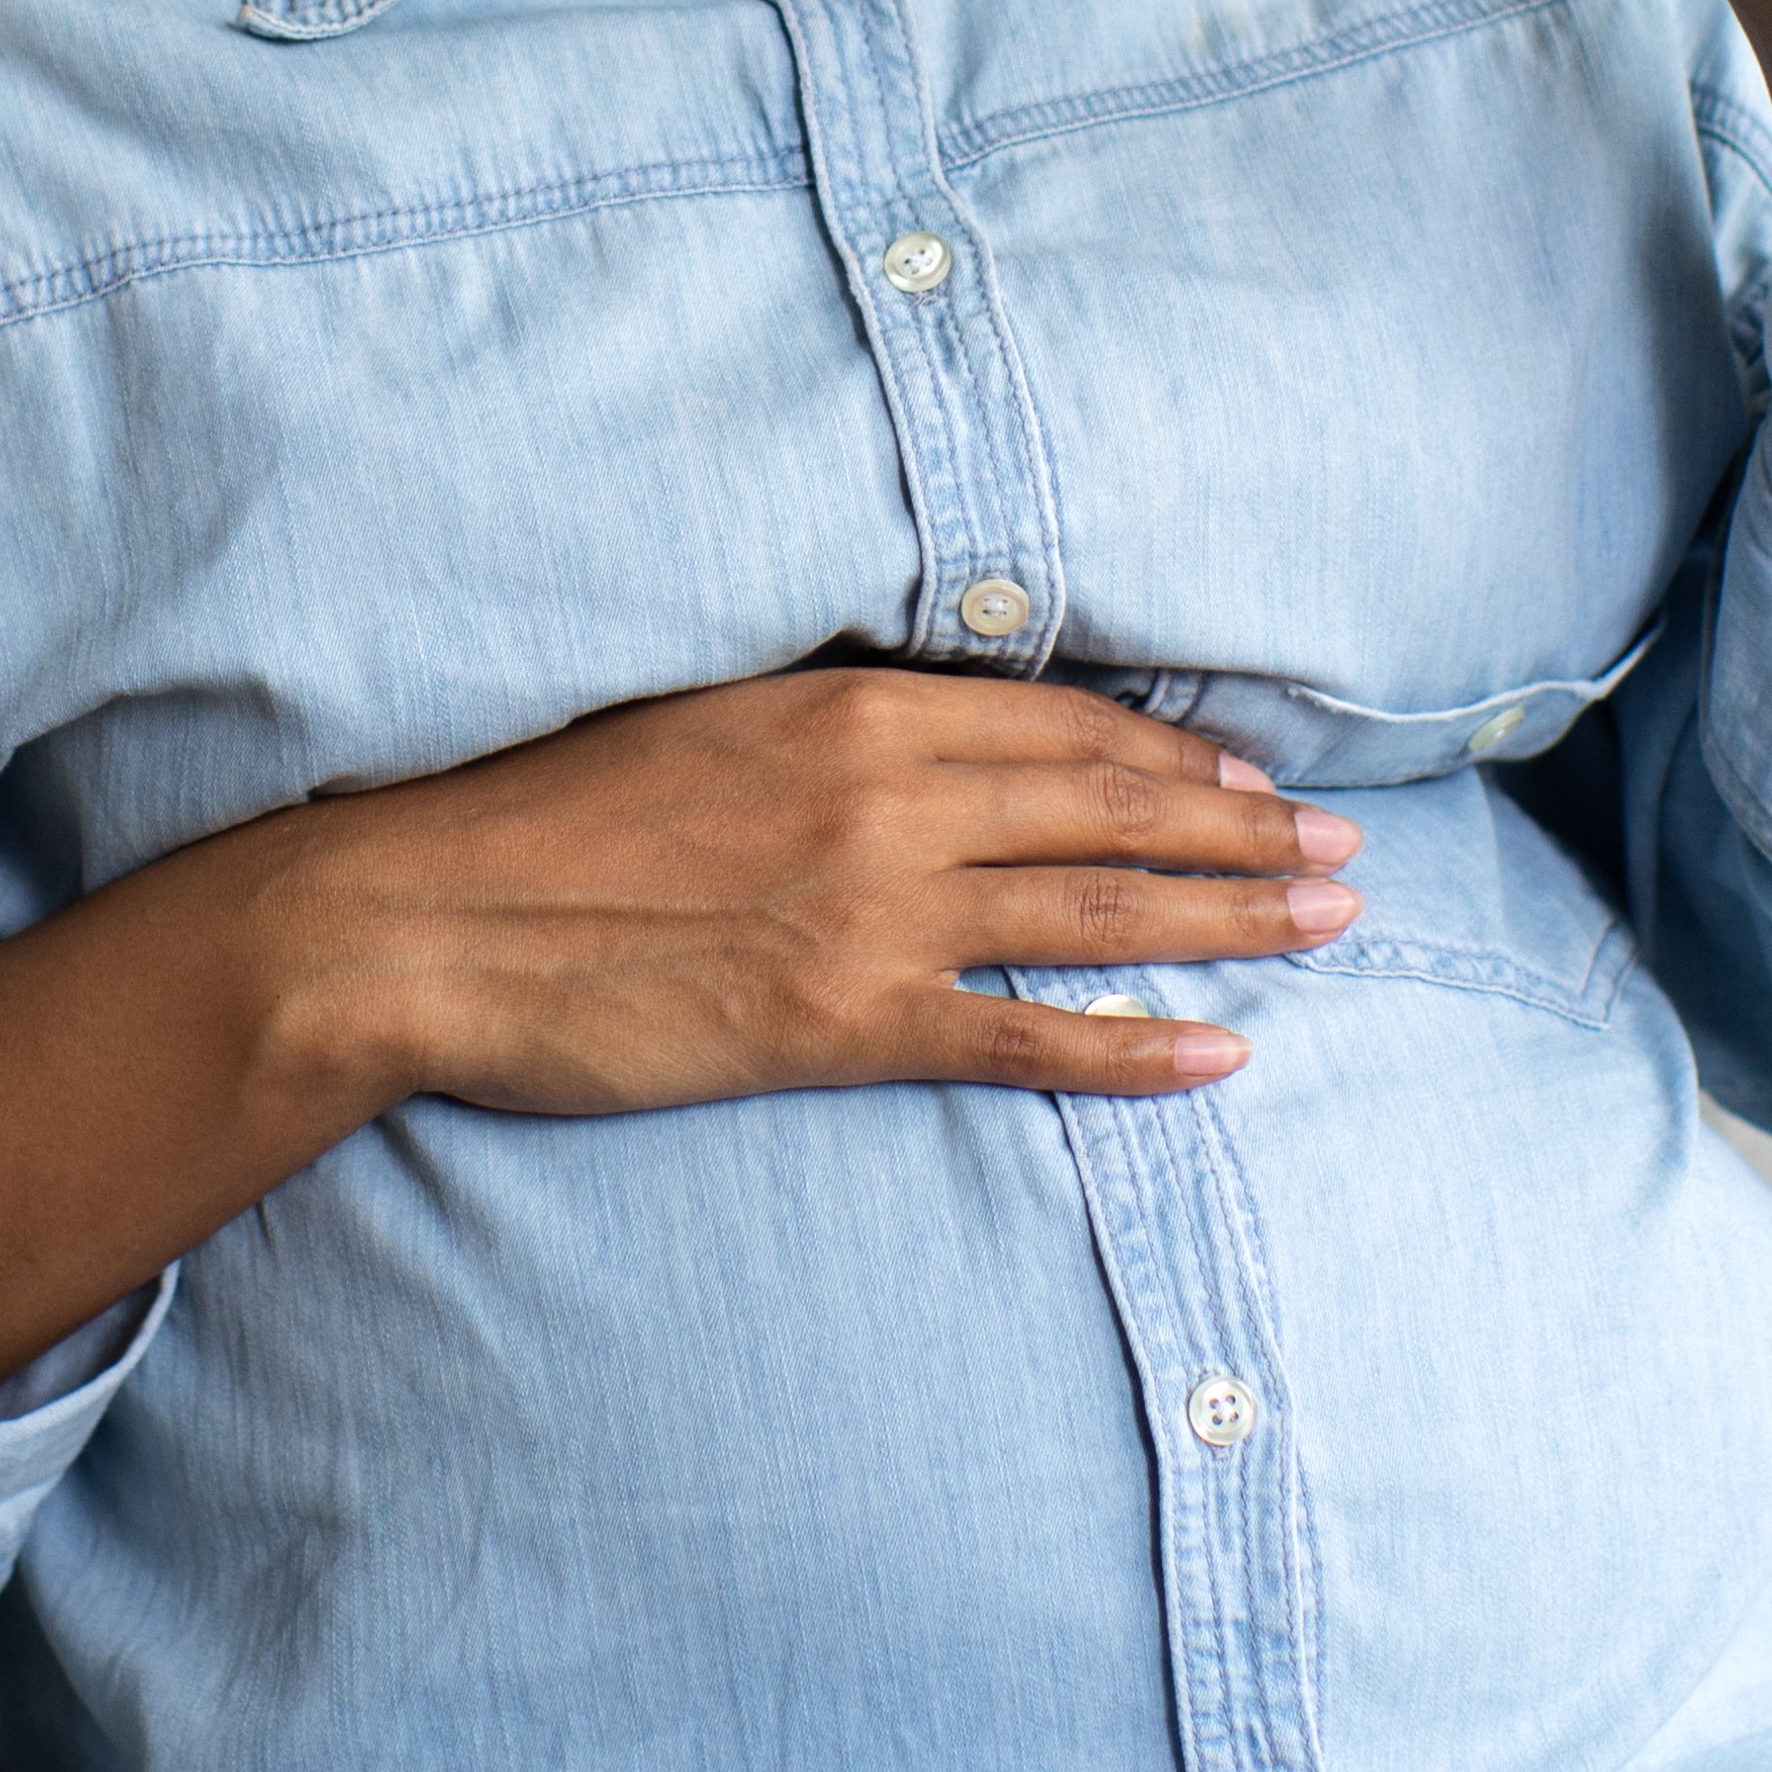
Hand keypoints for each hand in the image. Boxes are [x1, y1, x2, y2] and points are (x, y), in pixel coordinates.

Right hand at [248, 667, 1362, 1109]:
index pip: (1056, 725)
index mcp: (847, 715)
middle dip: (1242, 829)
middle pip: (1108, 809)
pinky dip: (1134, 1048)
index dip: (1170, 754)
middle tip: (1344, 851)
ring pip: (1096, 910)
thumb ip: (819, 736)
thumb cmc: (540, 822)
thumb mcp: (698, 727)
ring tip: (1329, 924)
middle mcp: (883, 799)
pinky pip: (1021, 1037)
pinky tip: (1223, 1056)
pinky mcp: (839, 1022)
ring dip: (1230, 917)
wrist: (427, 917)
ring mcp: (870, 912)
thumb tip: (917, 741)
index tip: (1249, 775)